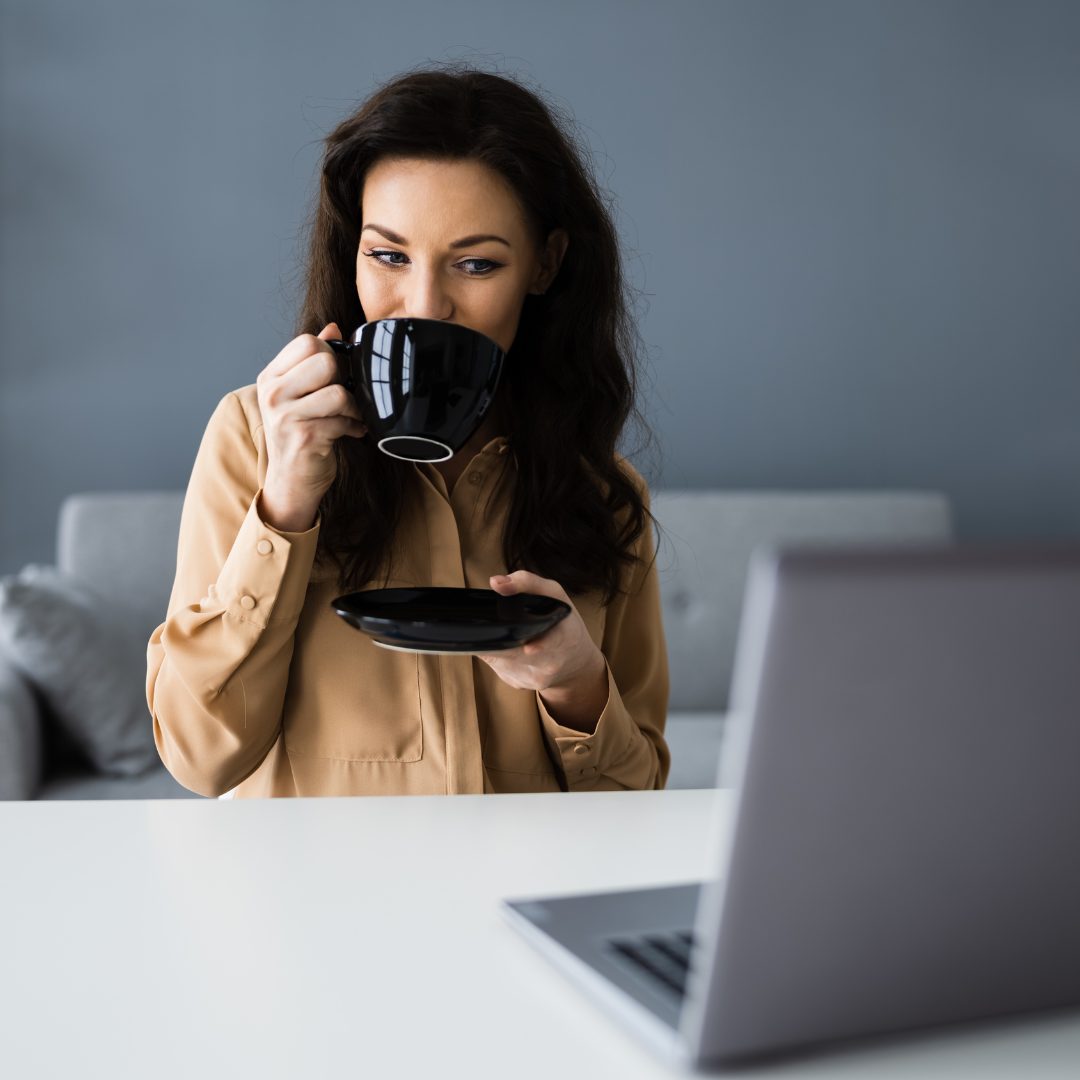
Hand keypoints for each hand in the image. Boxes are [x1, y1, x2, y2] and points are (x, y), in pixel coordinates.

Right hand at [257, 323, 366, 532]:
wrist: (291, 482)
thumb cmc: (299, 435)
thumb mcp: (300, 394)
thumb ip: (313, 361)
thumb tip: (334, 327)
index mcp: (271, 377)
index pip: (308, 342)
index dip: (331, 355)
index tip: (333, 377)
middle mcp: (273, 393)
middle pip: (325, 362)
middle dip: (344, 380)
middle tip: (342, 399)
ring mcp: (286, 416)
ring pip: (339, 392)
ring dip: (353, 407)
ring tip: (348, 417)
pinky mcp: (305, 437)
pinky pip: (344, 420)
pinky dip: (354, 427)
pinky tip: (349, 433)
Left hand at [478, 571, 608, 733]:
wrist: (575, 661)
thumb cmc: (563, 623)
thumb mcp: (554, 594)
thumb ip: (527, 582)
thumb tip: (496, 582)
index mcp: (566, 638)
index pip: (552, 643)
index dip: (540, 646)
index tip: (530, 648)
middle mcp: (551, 663)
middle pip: (515, 654)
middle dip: (502, 641)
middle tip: (492, 629)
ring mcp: (534, 678)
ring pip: (499, 659)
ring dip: (494, 645)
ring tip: (501, 632)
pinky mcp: (519, 685)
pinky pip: (496, 666)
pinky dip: (496, 654)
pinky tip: (505, 646)